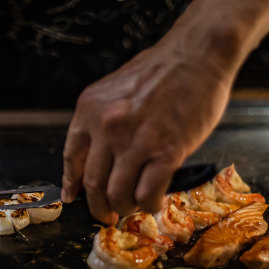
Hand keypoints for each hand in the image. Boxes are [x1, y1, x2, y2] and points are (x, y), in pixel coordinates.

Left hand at [61, 32, 238, 223]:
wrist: (197, 54)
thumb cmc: (160, 71)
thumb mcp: (115, 91)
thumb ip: (100, 122)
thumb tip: (93, 158)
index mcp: (89, 110)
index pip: (72, 158)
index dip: (72, 184)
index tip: (74, 197)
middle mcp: (107, 127)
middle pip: (93, 184)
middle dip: (99, 207)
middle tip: (107, 214)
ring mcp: (135, 141)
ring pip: (119, 194)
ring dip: (125, 208)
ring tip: (133, 207)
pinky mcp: (166, 151)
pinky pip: (148, 193)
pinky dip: (149, 205)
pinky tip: (154, 202)